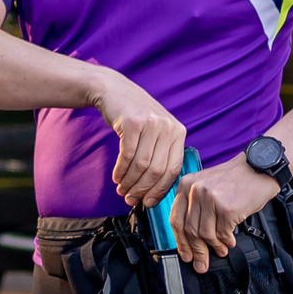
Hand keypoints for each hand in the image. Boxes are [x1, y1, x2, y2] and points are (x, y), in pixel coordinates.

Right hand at [89, 73, 186, 208]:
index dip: (160, 190)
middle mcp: (168, 127)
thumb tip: (156, 191)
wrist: (114, 91)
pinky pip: (127, 155)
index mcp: (178, 132)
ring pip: (141, 165)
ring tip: (122, 189)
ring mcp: (150, 124)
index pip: (173, 170)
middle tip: (130, 199)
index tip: (148, 202)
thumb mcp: (157, 131)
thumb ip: (161, 154)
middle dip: (142, 189)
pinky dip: (121, 170)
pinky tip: (116, 176)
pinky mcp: (131, 123)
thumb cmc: (136, 117)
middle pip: (157, 170)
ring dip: (129, 182)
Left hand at [175, 160, 279, 273]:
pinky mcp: (227, 208)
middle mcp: (195, 191)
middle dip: (196, 251)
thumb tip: (191, 238)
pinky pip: (223, 233)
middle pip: (189, 230)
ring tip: (220, 250)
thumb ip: (195, 206)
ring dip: (214, 247)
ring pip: (205, 234)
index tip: (185, 254)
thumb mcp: (206, 184)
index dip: (180, 241)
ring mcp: (211, 199)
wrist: (258, 168)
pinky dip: (226, 241)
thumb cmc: (235, 179)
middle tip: (201, 264)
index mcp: (186, 185)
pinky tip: (230, 241)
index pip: (176, 219)